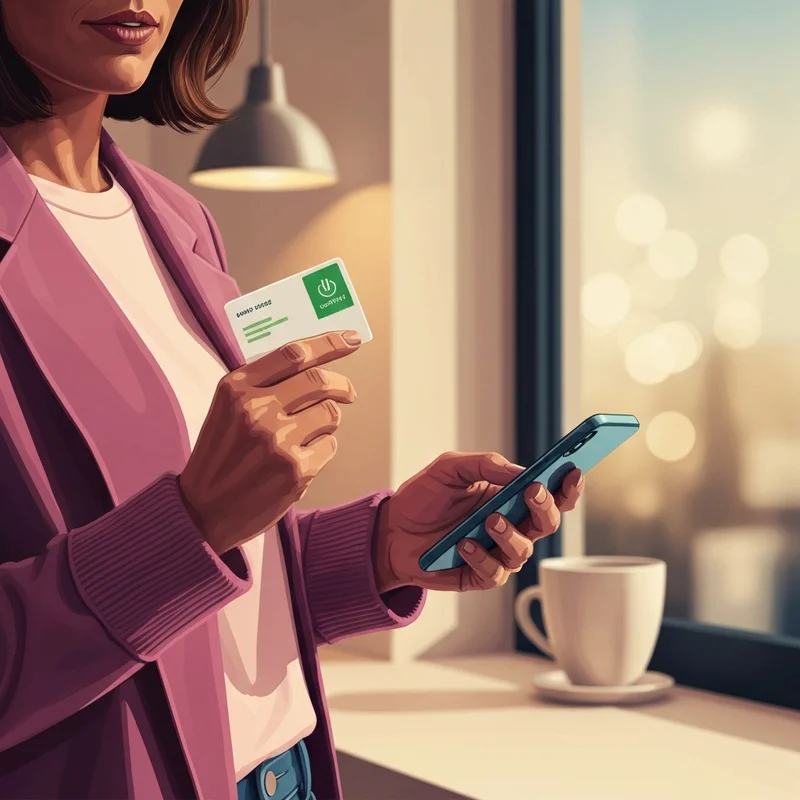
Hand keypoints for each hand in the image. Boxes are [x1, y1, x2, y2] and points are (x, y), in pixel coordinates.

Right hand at [178, 331, 360, 554]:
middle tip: (348, 392)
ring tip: (309, 434)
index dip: (329, 343)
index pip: (293, 353)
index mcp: (237, 387)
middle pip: (319, 381)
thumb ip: (262, 383)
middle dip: (342, 385)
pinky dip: (322, 449)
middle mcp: (256, 409)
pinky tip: (301, 460)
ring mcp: (278, 440)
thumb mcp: (228, 409)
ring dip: (328, 421)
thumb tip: (313, 360)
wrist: (203, 509)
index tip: (351, 339)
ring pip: (330, 414)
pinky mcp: (296, 469)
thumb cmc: (221, 455)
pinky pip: (329, 446)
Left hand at [373, 451, 583, 592]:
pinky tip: (462, 544)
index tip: (574, 470)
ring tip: (489, 519)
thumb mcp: (449, 468)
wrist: (390, 530)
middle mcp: (510, 526)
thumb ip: (483, 464)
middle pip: (546, 522)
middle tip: (532, 491)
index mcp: (509, 497)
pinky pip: (494, 572)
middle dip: (545, 507)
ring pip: (524, 550)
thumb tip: (520, 472)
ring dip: (511, 533)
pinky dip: (481, 556)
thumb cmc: (424, 497)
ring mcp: (496, 552)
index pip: (550, 493)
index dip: (568, 485)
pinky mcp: (479, 575)